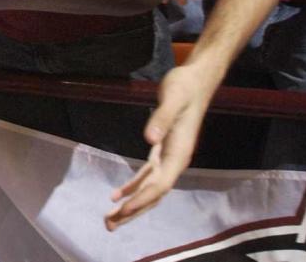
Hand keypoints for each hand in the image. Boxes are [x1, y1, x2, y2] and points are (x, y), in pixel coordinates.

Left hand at [105, 63, 218, 229]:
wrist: (196, 81)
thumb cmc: (185, 88)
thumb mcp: (172, 99)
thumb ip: (161, 119)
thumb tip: (150, 140)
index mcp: (180, 153)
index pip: (160, 184)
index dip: (142, 199)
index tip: (123, 210)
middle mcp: (176, 160)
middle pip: (154, 193)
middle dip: (134, 210)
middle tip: (109, 225)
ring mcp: (170, 156)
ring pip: (150, 188)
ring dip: (132, 203)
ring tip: (111, 218)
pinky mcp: (164, 149)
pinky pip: (148, 174)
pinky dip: (134, 185)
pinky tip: (119, 194)